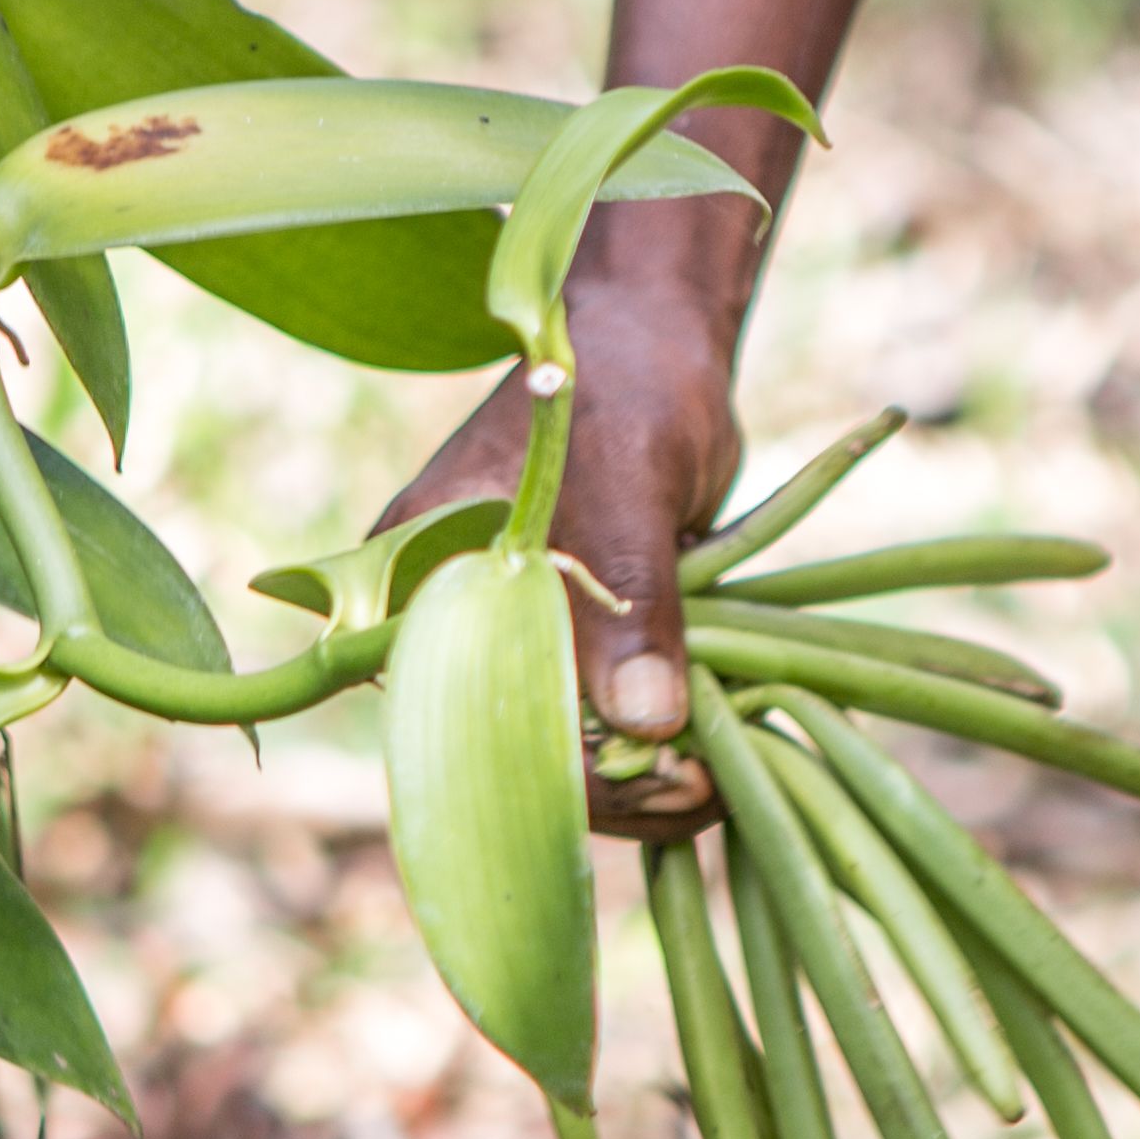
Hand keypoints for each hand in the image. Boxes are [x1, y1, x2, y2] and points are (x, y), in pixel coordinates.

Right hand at [380, 242, 746, 834]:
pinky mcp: (570, 647)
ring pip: (567, 752)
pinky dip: (659, 745)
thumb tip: (645, 721)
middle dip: (616, 790)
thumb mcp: (628, 488)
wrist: (654, 348)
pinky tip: (720, 750)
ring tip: (726, 772)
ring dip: (645, 777)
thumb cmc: (621, 389)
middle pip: (516, 753)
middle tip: (710, 788)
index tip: (668, 782)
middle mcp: (448, 625)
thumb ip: (631, 598)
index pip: (468, 717)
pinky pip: (603, 723)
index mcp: (413, 584)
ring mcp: (511, 640)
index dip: (567, 772)